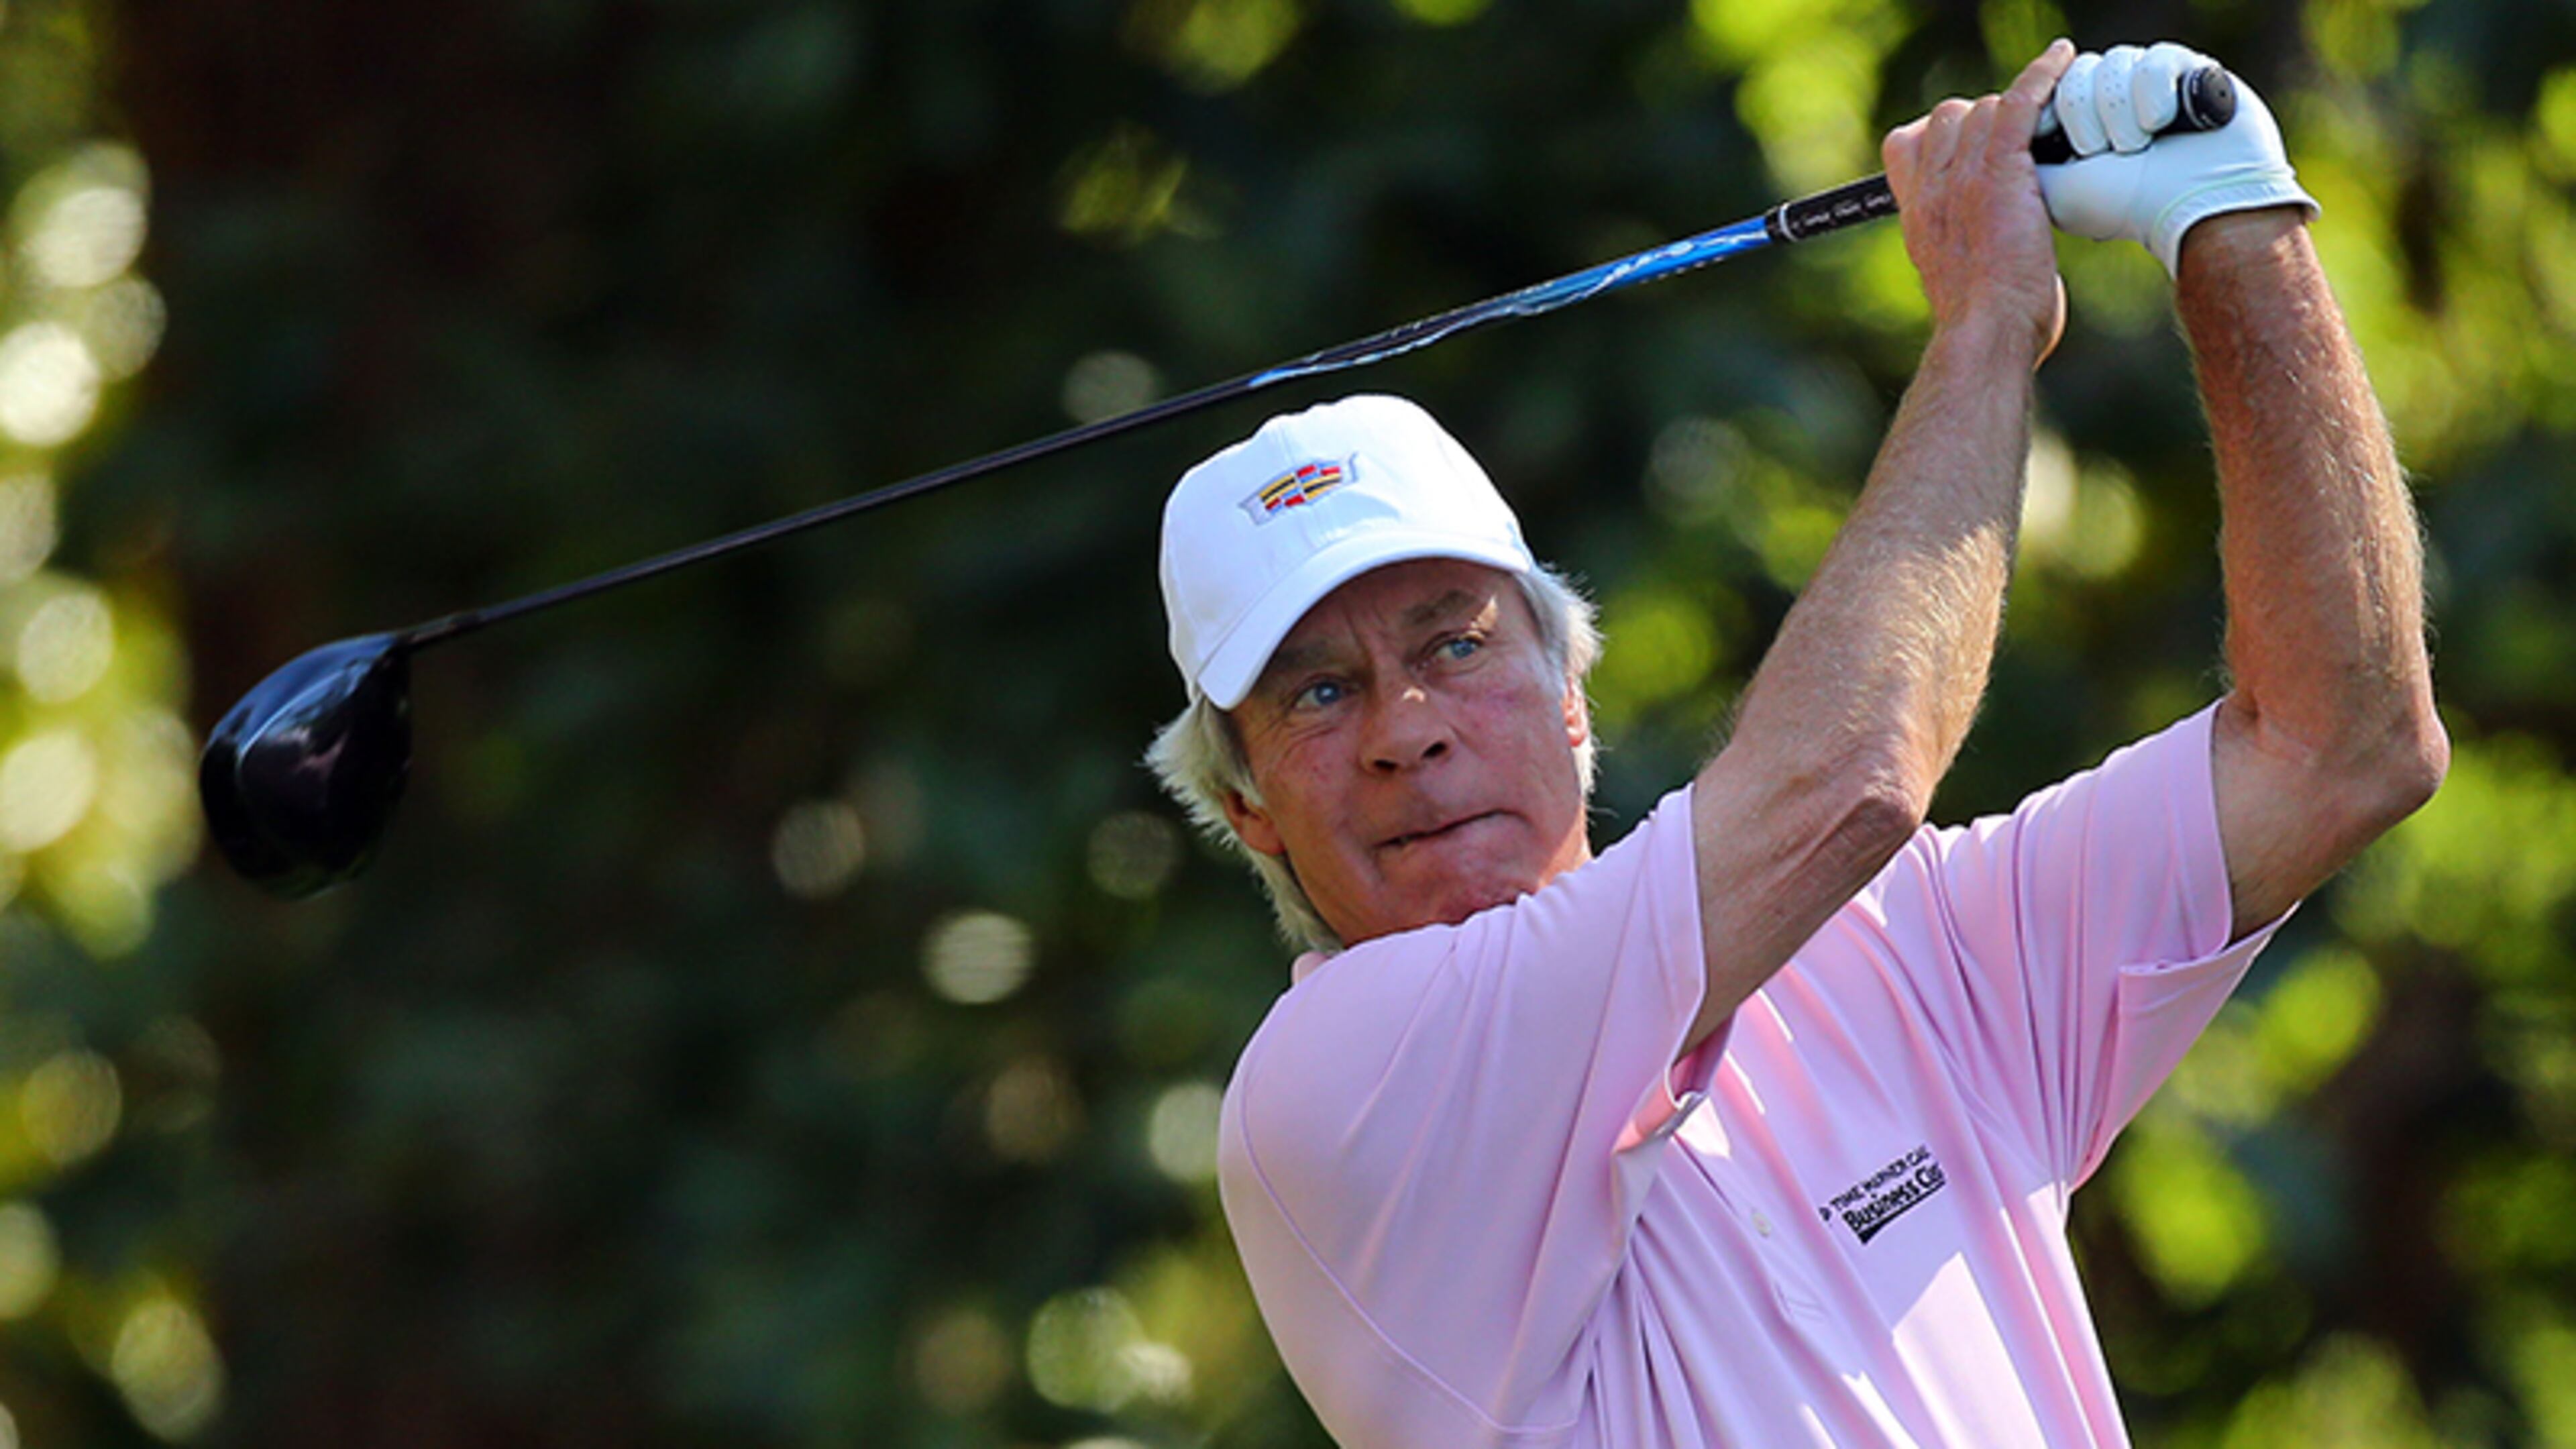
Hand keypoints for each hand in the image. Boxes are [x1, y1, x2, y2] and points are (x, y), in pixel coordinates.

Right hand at [1883, 40, 2073, 365]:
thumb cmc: (1986, 326)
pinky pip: (2018, 102)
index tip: (1968, 153)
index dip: (1939, 137)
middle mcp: (1932, 190)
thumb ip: (1964, 249)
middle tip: (2020, 151)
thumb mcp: (1956, 283)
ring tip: (2048, 136)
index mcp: (1918, 214)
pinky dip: (2041, 76)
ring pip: (1984, 109)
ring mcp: (1962, 179)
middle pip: (1949, 116)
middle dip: (1984, 123)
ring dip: (2016, 115)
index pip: (1906, 143)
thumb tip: (1989, 254)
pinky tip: (2060, 61)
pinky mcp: (2000, 173)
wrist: (1986, 334)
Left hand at [2036, 42, 2318, 275]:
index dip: (2052, 108)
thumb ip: (2020, 153)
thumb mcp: (2053, 188)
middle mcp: (2117, 97)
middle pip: (2078, 72)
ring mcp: (2154, 82)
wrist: (2193, 212)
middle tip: (2107, 154)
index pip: (2050, 84)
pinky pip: (2156, 58)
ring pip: (2115, 63)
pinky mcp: (2192, 71)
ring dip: (2122, 112)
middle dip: (2086, 117)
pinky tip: (2167, 123)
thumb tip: (2000, 121)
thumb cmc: (2124, 207)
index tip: (2067, 145)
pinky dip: (2156, 93)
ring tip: (2139, 146)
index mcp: (2082, 120)